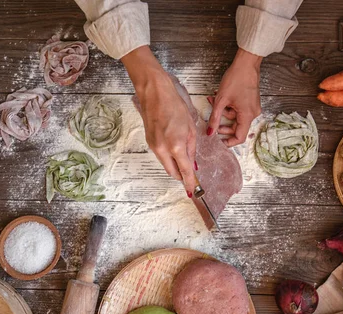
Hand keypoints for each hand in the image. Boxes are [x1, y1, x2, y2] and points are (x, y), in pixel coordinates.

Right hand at [122, 46, 197, 196]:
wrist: (155, 94)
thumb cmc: (175, 106)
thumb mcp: (190, 127)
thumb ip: (191, 148)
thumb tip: (192, 163)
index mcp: (176, 145)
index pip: (185, 170)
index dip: (190, 182)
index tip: (193, 190)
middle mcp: (163, 149)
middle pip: (173, 172)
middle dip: (182, 177)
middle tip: (191, 178)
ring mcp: (154, 147)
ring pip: (166, 165)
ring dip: (175, 167)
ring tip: (185, 162)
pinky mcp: (149, 143)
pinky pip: (161, 156)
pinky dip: (169, 158)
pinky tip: (175, 151)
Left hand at [208, 48, 261, 146]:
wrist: (246, 64)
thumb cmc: (236, 79)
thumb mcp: (221, 100)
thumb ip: (215, 118)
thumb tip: (210, 132)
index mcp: (247, 115)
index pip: (240, 137)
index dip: (229, 142)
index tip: (220, 142)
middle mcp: (253, 114)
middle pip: (238, 128)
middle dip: (224, 126)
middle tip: (213, 123)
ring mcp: (253, 108)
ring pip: (236, 118)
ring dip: (224, 113)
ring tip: (213, 102)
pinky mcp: (251, 102)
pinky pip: (239, 111)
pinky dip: (229, 107)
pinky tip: (221, 98)